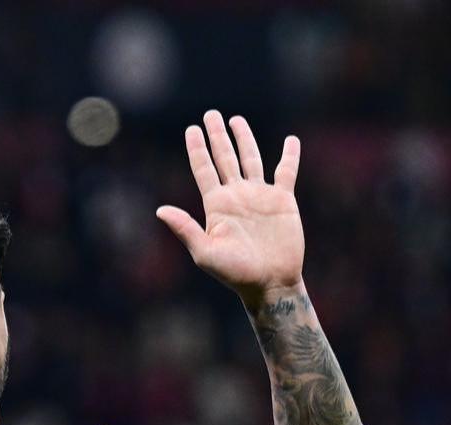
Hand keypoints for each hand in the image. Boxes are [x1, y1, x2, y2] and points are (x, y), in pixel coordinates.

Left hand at [157, 111, 303, 297]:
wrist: (269, 283)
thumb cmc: (235, 273)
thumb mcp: (205, 252)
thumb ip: (185, 229)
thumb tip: (160, 210)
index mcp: (216, 205)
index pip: (204, 169)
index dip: (197, 149)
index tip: (192, 129)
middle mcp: (236, 196)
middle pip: (224, 158)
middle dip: (217, 136)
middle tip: (210, 114)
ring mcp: (260, 196)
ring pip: (251, 159)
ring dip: (244, 139)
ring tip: (235, 120)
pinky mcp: (283, 200)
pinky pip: (287, 172)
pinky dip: (290, 156)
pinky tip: (290, 140)